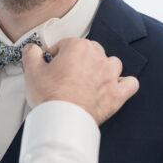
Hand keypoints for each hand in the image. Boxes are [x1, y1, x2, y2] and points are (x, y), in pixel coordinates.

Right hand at [23, 39, 138, 125]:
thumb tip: (32, 48)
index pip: (66, 43)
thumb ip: (31, 54)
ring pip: (112, 63)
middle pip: (91, 50)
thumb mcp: (32, 71)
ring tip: (90, 77)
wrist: (62, 119)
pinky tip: (115, 86)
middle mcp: (98, 58)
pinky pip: (130, 83)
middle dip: (79, 58)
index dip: (56, 54)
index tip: (51, 63)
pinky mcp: (117, 94)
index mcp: (78, 48)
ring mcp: (110, 76)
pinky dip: (124, 84)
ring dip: (102, 67)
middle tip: (66, 72)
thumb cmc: (50, 96)